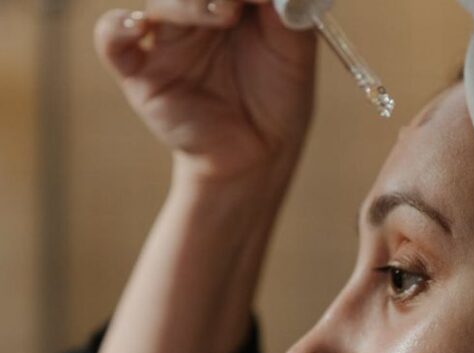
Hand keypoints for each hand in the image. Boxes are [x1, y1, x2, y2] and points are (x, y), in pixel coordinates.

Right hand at [94, 0, 316, 181]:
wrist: (261, 149)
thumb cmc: (278, 95)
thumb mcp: (295, 47)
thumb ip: (285, 9)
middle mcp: (193, 11)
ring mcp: (164, 38)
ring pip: (159, 1)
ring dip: (190, 2)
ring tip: (228, 15)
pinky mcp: (140, 71)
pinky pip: (112, 37)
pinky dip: (117, 27)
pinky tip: (137, 27)